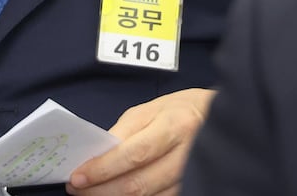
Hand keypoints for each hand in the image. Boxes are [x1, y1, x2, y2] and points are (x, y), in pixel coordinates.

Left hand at [67, 88, 214, 195]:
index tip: (78, 176)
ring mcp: (190, 176)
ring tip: (92, 193)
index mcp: (174, 125)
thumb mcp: (152, 108)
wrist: (218, 118)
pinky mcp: (191, 189)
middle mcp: (186, 154)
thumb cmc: (181, 109)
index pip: (133, 153)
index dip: (103, 168)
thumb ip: (125, 131)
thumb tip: (98, 154)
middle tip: (77, 189)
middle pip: (138, 183)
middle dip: (102, 189)